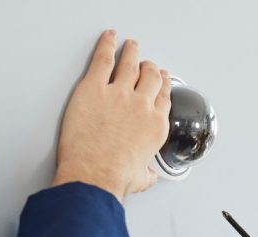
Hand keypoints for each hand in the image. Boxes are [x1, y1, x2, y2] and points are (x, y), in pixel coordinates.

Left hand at [52, 30, 172, 202]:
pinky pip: (103, 59)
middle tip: (146, 64)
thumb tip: (147, 175)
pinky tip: (109, 38)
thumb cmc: (115, 178)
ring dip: (132, 52)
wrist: (94, 176)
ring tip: (130, 45)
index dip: (163, 84)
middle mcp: (141, 105)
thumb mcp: (141, 179)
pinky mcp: (94, 88)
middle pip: (150, 76)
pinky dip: (107, 44)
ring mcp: (119, 94)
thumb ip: (147, 172)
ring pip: (130, 63)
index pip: (164, 96)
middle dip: (149, 68)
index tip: (162, 79)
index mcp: (155, 125)